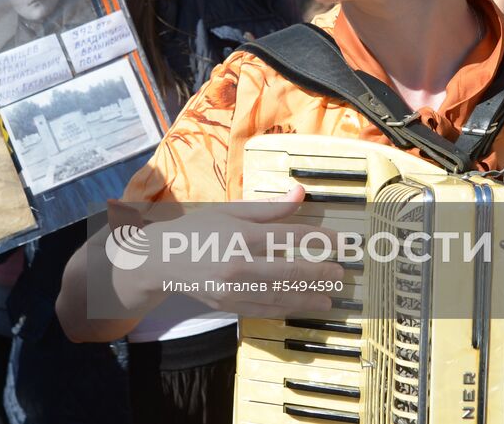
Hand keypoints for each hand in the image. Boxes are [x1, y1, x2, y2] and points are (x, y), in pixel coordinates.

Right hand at [120, 186, 342, 317]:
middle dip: (320, 273)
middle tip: (341, 273)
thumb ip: (268, 208)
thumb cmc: (196, 230)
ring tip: (330, 297)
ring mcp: (233, 289)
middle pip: (291, 270)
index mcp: (241, 235)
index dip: (321, 239)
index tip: (342, 242)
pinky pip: (265, 309)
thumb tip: (300, 194)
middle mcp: (239, 264)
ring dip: (309, 297)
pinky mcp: (229, 305)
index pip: (291, 237)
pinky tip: (302, 306)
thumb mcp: (230, 211)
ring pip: (281, 295)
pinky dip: (287, 308)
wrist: (160, 259)